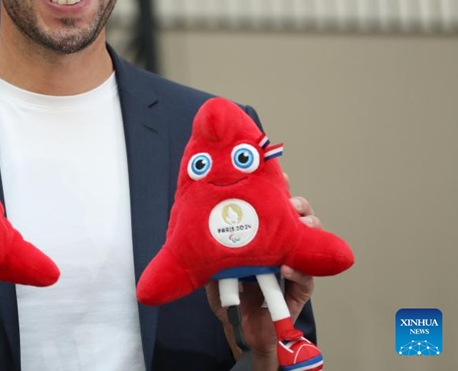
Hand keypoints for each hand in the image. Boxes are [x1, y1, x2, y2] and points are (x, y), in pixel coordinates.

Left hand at [206, 174, 316, 368]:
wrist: (240, 331)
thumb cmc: (229, 296)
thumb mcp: (211, 268)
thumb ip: (206, 253)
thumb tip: (194, 233)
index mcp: (262, 235)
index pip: (275, 207)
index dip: (279, 190)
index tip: (279, 176)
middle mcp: (280, 246)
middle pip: (300, 217)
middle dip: (299, 204)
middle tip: (290, 202)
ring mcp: (293, 266)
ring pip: (312, 241)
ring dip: (308, 230)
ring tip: (298, 225)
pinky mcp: (299, 292)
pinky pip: (307, 278)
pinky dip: (298, 271)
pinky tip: (286, 266)